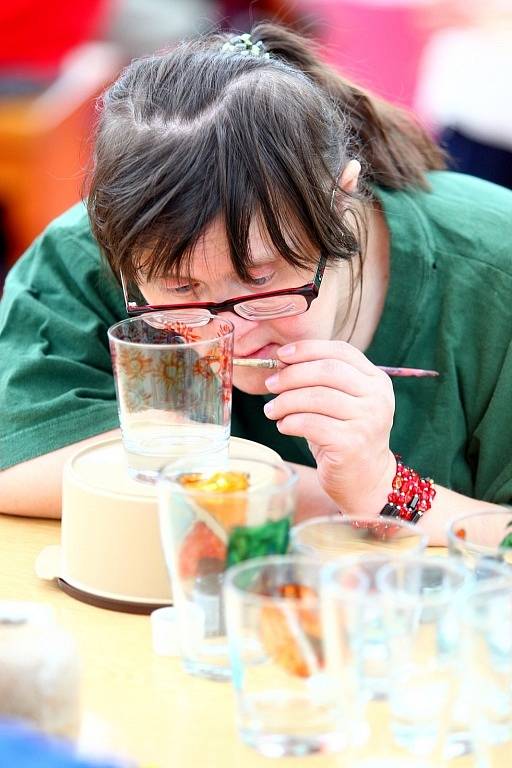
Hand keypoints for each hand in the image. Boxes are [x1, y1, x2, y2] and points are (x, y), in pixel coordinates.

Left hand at [263, 341, 396, 516]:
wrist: (367, 480)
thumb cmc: (346, 437)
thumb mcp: (341, 403)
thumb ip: (321, 382)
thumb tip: (282, 364)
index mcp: (376, 381)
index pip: (342, 351)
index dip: (308, 349)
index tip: (282, 355)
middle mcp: (377, 398)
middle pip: (327, 371)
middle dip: (292, 374)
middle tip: (271, 384)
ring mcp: (367, 420)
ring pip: (315, 397)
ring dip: (285, 401)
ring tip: (271, 410)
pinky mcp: (351, 443)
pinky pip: (310, 424)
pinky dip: (290, 422)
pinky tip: (283, 426)